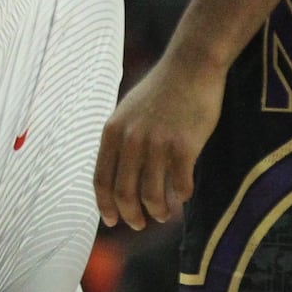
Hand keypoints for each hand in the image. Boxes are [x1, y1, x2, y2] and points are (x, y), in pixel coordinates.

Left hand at [95, 53, 225, 229]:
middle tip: (139, 224)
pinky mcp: (185, 145)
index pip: (101, 180)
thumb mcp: (127, 112)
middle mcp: (131, 140)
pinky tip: (184, 196)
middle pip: (124, 193)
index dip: (105, 206)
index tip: (111, 221)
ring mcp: (158, 143)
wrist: (190, 67)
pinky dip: (182, 196)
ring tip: (164, 215)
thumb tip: (116, 176)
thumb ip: (120, 141)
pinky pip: (181, 184)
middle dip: (131, 215)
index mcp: (112, 132)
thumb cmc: (160, 91)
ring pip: (153, 195)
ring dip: (158, 212)